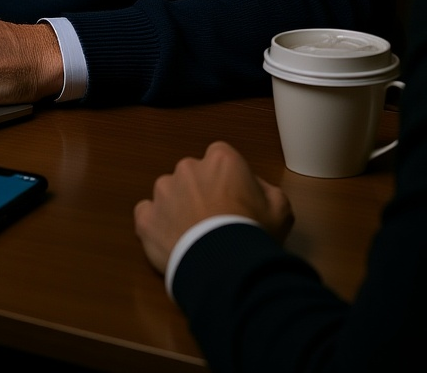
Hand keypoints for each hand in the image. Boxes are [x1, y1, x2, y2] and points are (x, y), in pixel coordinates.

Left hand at [133, 141, 293, 276]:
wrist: (226, 268)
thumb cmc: (254, 233)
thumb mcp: (281, 208)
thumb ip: (265, 190)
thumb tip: (254, 190)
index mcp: (220, 159)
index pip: (220, 159)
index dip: (227, 180)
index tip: (234, 200)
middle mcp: (187, 167)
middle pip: (193, 175)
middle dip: (200, 192)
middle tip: (214, 222)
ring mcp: (163, 191)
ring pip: (169, 194)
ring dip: (178, 209)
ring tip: (194, 237)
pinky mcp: (145, 217)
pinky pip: (147, 215)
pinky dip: (156, 226)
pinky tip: (172, 242)